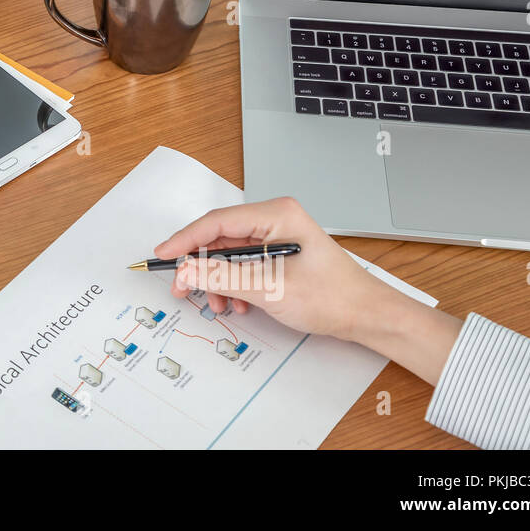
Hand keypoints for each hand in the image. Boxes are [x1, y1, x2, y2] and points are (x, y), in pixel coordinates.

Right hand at [154, 197, 374, 337]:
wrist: (366, 316)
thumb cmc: (332, 297)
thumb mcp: (269, 287)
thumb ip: (223, 276)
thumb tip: (187, 270)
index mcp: (276, 214)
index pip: (217, 222)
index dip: (185, 239)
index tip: (164, 255)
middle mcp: (275, 220)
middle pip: (220, 237)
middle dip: (201, 265)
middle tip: (183, 287)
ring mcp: (277, 237)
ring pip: (229, 254)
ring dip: (218, 280)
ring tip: (219, 303)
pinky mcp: (278, 255)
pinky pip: (243, 265)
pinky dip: (233, 284)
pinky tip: (238, 302)